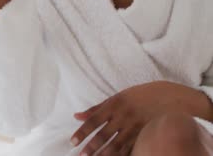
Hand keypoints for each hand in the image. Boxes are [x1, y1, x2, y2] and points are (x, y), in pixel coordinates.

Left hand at [70, 81, 209, 155]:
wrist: (171, 97)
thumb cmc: (139, 96)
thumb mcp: (118, 97)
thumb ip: (97, 108)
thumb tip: (76, 116)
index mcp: (114, 104)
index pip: (94, 120)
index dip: (83, 132)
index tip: (73, 141)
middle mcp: (123, 117)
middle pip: (104, 135)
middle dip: (91, 147)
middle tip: (80, 155)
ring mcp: (135, 128)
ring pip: (116, 145)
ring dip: (104, 154)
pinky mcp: (145, 136)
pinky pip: (131, 149)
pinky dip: (121, 155)